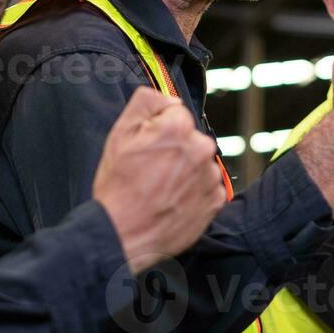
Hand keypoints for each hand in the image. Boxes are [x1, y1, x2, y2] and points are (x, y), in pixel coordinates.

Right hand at [93, 88, 223, 271]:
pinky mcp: (215, 201)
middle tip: (150, 171)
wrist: (122, 234)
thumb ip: (146, 102)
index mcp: (178, 128)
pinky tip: (173, 201)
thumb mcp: (119, 134)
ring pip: (199, 163)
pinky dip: (194, 192)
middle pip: (190, 138)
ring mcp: (209, 177)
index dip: (158, 129)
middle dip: (174, 150)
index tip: (146, 147)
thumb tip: (167, 98)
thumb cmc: (117, 187)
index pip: (176, 114)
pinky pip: (208, 187)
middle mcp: (200, 149)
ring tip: (160, 189)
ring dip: (185, 171)